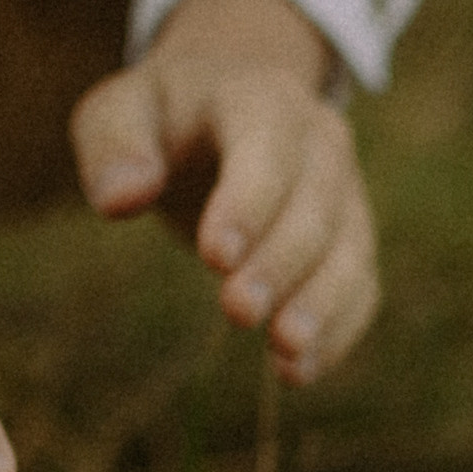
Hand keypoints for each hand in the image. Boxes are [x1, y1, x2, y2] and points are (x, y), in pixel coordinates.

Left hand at [69, 0, 377, 382]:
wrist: (225, 107)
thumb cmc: (163, 119)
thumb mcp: (119, 111)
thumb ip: (113, 147)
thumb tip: (120, 200)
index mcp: (262, 98)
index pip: (268, 148)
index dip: (249, 203)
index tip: (214, 259)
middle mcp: (320, 141)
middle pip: (316, 206)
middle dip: (281, 264)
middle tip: (238, 314)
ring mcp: (345, 192)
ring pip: (350, 251)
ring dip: (322, 306)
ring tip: (286, 356)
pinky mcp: (351, 240)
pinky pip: (359, 287)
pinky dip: (337, 331)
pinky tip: (298, 373)